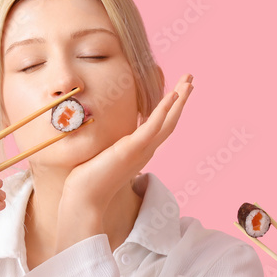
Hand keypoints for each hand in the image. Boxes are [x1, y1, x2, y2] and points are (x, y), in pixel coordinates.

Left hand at [60, 74, 193, 214]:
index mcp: (140, 151)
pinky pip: (153, 126)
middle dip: (181, 99)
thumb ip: (111, 146)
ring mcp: (141, 150)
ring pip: (167, 121)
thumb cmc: (89, 180)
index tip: (177, 92)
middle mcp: (146, 150)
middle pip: (170, 121)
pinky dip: (164, 110)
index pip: (161, 126)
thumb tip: (105, 139)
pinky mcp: (132, 149)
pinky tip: (173, 95)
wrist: (85, 198)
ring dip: (179, 99)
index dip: (171, 109)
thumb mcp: (104, 156)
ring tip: (189, 80)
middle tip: (190, 78)